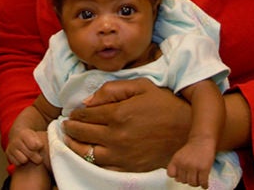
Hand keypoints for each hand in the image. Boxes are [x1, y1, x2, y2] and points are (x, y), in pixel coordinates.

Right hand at [6, 129, 48, 166]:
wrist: (17, 134)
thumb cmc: (32, 137)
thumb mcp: (38, 134)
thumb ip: (45, 137)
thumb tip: (47, 144)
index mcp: (24, 134)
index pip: (35, 145)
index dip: (39, 147)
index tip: (41, 147)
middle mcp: (16, 140)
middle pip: (30, 154)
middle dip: (37, 157)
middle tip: (39, 156)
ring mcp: (11, 147)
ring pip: (23, 160)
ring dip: (28, 160)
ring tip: (30, 156)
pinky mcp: (7, 154)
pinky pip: (17, 163)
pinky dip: (21, 162)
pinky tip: (24, 157)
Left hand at [60, 79, 190, 171]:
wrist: (187, 131)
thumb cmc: (165, 104)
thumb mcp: (141, 86)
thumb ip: (112, 89)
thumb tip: (88, 101)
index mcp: (119, 113)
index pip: (86, 114)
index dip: (76, 113)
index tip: (73, 112)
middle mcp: (117, 136)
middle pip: (83, 133)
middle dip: (71, 127)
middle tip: (66, 124)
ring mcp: (122, 154)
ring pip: (87, 152)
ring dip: (74, 145)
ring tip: (69, 139)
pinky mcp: (129, 167)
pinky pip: (101, 166)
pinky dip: (89, 160)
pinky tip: (86, 153)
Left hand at [167, 140, 215, 188]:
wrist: (202, 140)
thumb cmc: (192, 148)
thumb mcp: (179, 155)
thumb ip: (177, 166)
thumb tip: (177, 179)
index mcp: (176, 160)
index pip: (171, 174)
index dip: (176, 176)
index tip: (181, 175)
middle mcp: (183, 164)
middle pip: (183, 181)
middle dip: (188, 180)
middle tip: (192, 177)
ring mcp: (194, 167)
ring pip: (193, 183)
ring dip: (196, 183)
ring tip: (199, 180)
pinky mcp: (204, 169)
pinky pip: (203, 182)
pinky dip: (204, 185)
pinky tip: (205, 184)